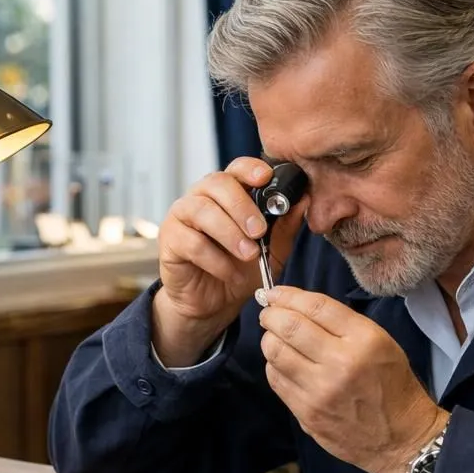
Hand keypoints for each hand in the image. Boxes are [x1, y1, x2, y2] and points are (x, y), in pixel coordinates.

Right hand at [152, 158, 306, 365]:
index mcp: (228, 193)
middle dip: (241, 206)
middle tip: (258, 231)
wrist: (213, 304)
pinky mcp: (169, 241)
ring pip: (201, 210)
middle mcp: (202, 197)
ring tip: (248, 254)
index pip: (236, 168)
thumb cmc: (240, 270)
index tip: (265, 178)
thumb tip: (303, 200)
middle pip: (217, 183)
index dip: (249, 169)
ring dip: (229, 233)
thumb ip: (285, 226)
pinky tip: (229, 272)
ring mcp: (182, 217)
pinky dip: (215, 259)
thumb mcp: (272, 250)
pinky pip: (191, 242)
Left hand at [258, 286, 448, 472]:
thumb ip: (342, 324)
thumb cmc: (392, 385)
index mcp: (364, 340)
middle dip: (271, 314)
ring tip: (275, 337)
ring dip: (269, 339)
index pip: (315, 307)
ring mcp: (321, 391)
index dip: (288, 295)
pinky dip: (274, 365)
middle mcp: (341, 363)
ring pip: (275, 352)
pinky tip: (283, 363)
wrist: (401, 438)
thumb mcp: (381, 342)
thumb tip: (297, 307)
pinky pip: (276, 379)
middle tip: (269, 312)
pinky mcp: (307, 413)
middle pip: (289, 326)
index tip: (275, 293)